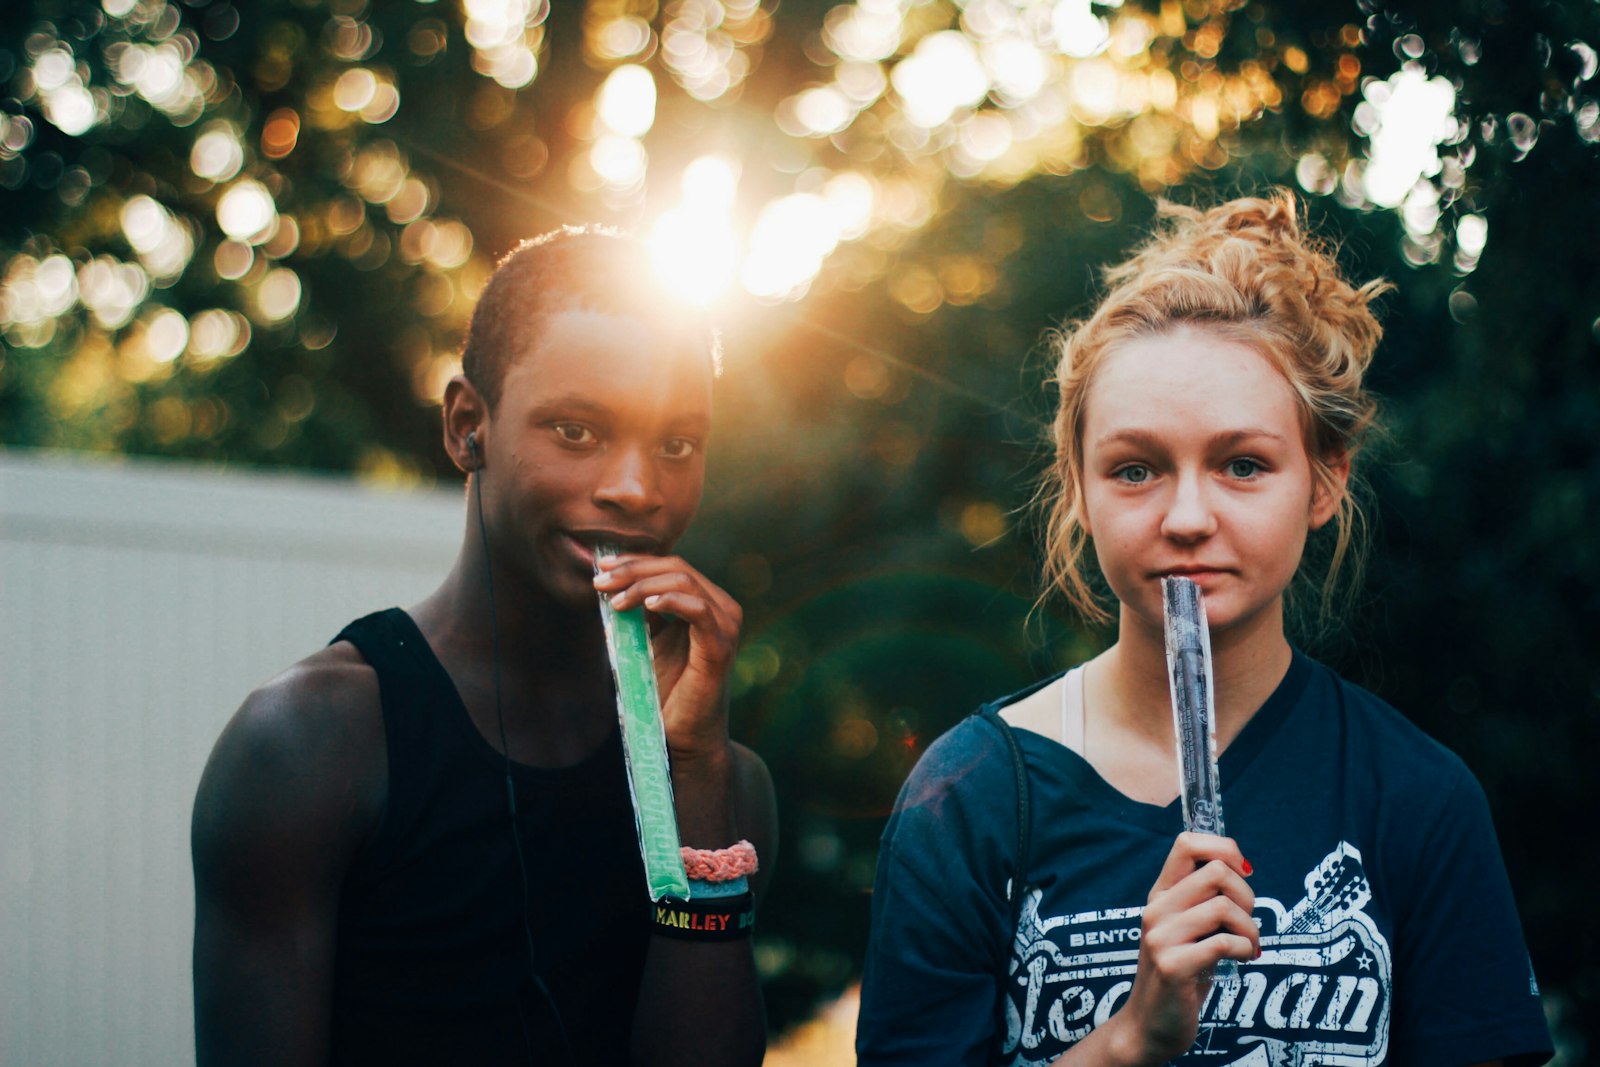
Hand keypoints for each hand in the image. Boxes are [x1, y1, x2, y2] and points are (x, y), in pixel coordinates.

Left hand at [593, 554, 741, 763]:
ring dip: (642, 585)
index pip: (670, 566)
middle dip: (632, 569)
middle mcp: (721, 607)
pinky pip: (698, 609)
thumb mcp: (646, 643)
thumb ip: (637, 615)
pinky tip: (645, 605)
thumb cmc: (666, 692)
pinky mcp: (720, 645)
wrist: (682, 737)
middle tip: (598, 581)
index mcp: (706, 602)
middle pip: (676, 567)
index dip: (634, 561)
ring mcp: (725, 624)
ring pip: (683, 581)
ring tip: (613, 601)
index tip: (599, 565)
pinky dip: (669, 600)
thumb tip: (607, 587)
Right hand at [1105, 833, 1257, 1064]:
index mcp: (1160, 894)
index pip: (1186, 843)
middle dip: (1247, 894)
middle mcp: (1156, 910)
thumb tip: (1240, 867)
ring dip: (1250, 927)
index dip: (1223, 847)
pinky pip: (1224, 943)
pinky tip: (1243, 958)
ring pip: (1224, 906)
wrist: (1149, 1024)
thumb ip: (1203, 899)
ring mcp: (1161, 938)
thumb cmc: (1180, 973)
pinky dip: (1245, 949)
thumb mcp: (1186, 928)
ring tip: (1248, 944)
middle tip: (1247, 921)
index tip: (1243, 870)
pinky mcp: (1174, 967)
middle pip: (1216, 871)